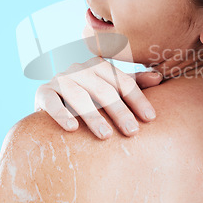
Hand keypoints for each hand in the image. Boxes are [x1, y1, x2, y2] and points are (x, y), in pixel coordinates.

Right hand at [34, 57, 162, 138]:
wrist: (53, 102)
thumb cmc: (90, 97)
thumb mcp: (111, 88)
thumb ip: (133, 83)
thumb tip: (159, 77)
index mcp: (100, 66)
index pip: (123, 82)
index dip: (138, 99)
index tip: (151, 118)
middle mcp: (80, 69)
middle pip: (104, 90)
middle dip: (119, 111)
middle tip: (132, 132)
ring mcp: (60, 79)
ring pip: (79, 96)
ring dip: (93, 116)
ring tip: (106, 135)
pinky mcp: (43, 92)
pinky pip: (51, 102)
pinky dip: (61, 114)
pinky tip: (73, 129)